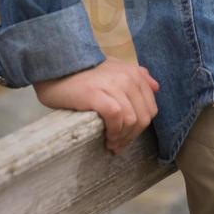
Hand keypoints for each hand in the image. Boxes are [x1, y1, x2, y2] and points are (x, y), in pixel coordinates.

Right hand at [33, 55, 159, 154]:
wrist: (57, 68)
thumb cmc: (85, 74)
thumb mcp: (114, 68)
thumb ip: (138, 75)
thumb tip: (156, 87)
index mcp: (134, 73)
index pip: (151, 108)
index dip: (140, 127)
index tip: (127, 136)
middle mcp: (127, 77)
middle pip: (143, 117)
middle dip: (132, 136)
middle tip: (118, 145)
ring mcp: (113, 85)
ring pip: (131, 120)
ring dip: (122, 137)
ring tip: (110, 143)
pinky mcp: (97, 95)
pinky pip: (116, 118)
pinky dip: (113, 132)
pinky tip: (105, 138)